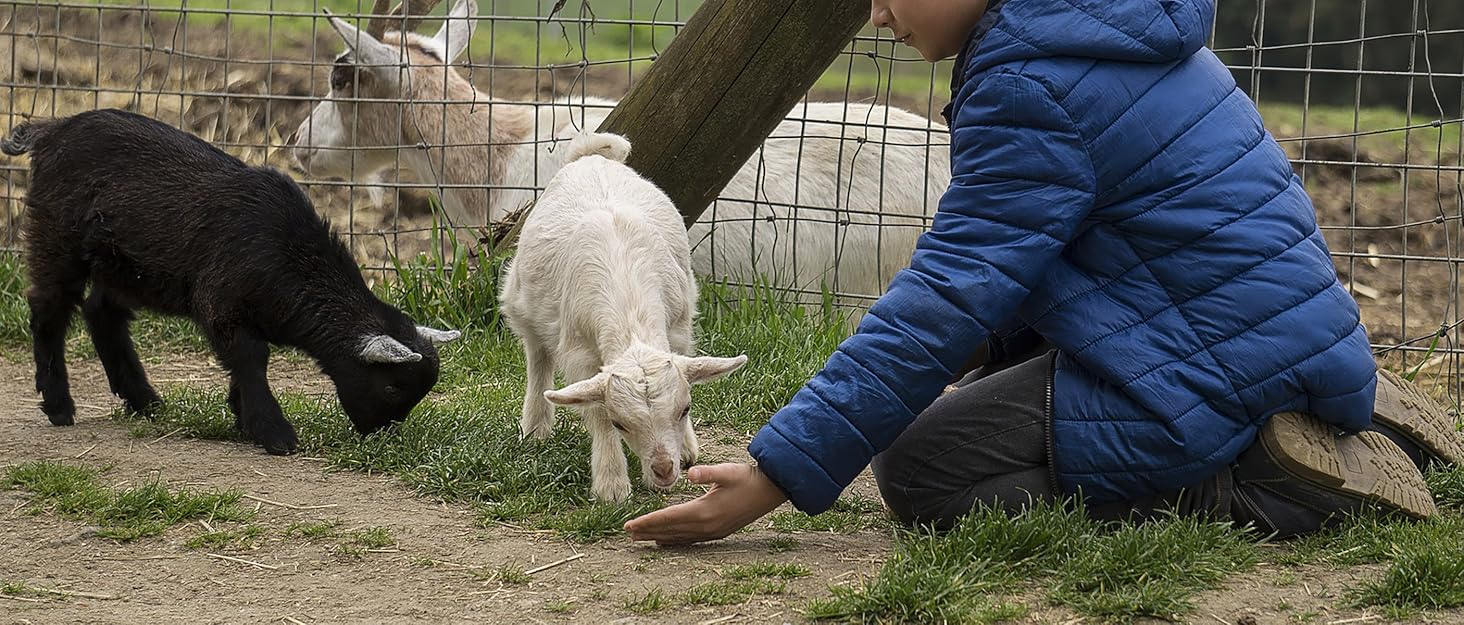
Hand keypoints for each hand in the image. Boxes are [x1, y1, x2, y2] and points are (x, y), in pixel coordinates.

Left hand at [623, 463, 787, 544]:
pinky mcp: (718, 532)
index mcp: (705, 511)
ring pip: (679, 537)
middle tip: (627, 533)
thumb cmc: (747, 477)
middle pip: (670, 530)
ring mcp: (713, 531)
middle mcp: (707, 525)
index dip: (648, 522)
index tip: (629, 525)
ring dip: (658, 537)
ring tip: (640, 538)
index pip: (669, 518)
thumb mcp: (728, 471)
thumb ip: (708, 473)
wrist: (771, 490)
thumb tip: (691, 473)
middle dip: (648, 531)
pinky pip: (690, 539)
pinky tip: (666, 540)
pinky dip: (675, 540)